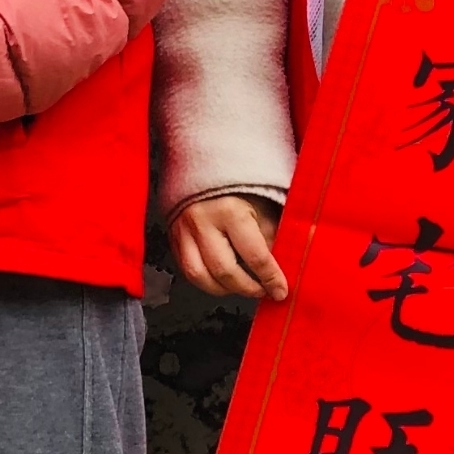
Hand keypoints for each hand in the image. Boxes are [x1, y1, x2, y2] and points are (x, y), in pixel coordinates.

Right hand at [168, 194, 287, 301]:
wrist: (207, 164)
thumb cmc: (238, 183)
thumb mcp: (264, 205)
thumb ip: (273, 236)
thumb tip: (281, 265)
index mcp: (230, 212)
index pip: (254, 256)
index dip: (270, 278)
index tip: (280, 290)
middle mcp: (202, 222)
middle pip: (224, 272)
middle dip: (247, 288)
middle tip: (262, 290)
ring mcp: (183, 230)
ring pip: (199, 276)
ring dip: (223, 288)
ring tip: (241, 286)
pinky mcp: (173, 236)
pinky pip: (186, 269)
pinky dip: (205, 279)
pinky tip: (221, 279)